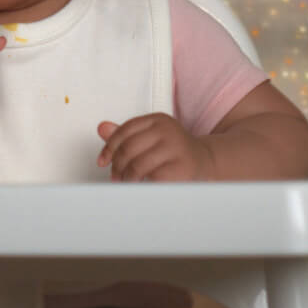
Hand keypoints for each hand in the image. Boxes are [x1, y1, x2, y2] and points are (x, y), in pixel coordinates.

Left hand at [96, 113, 213, 181]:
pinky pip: (152, 178)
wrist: (205, 162)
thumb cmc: (173, 151)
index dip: (109, 147)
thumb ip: (126, 134)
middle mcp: (167, 130)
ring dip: (127, 178)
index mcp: (157, 119)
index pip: (124, 130)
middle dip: (117, 166)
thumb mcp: (150, 138)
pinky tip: (141, 187)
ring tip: (127, 184)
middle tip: (115, 178)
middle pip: (128, 148)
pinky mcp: (181, 167)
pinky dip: (142, 185)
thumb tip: (101, 128)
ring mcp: (175, 148)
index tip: (103, 162)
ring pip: (137, 165)